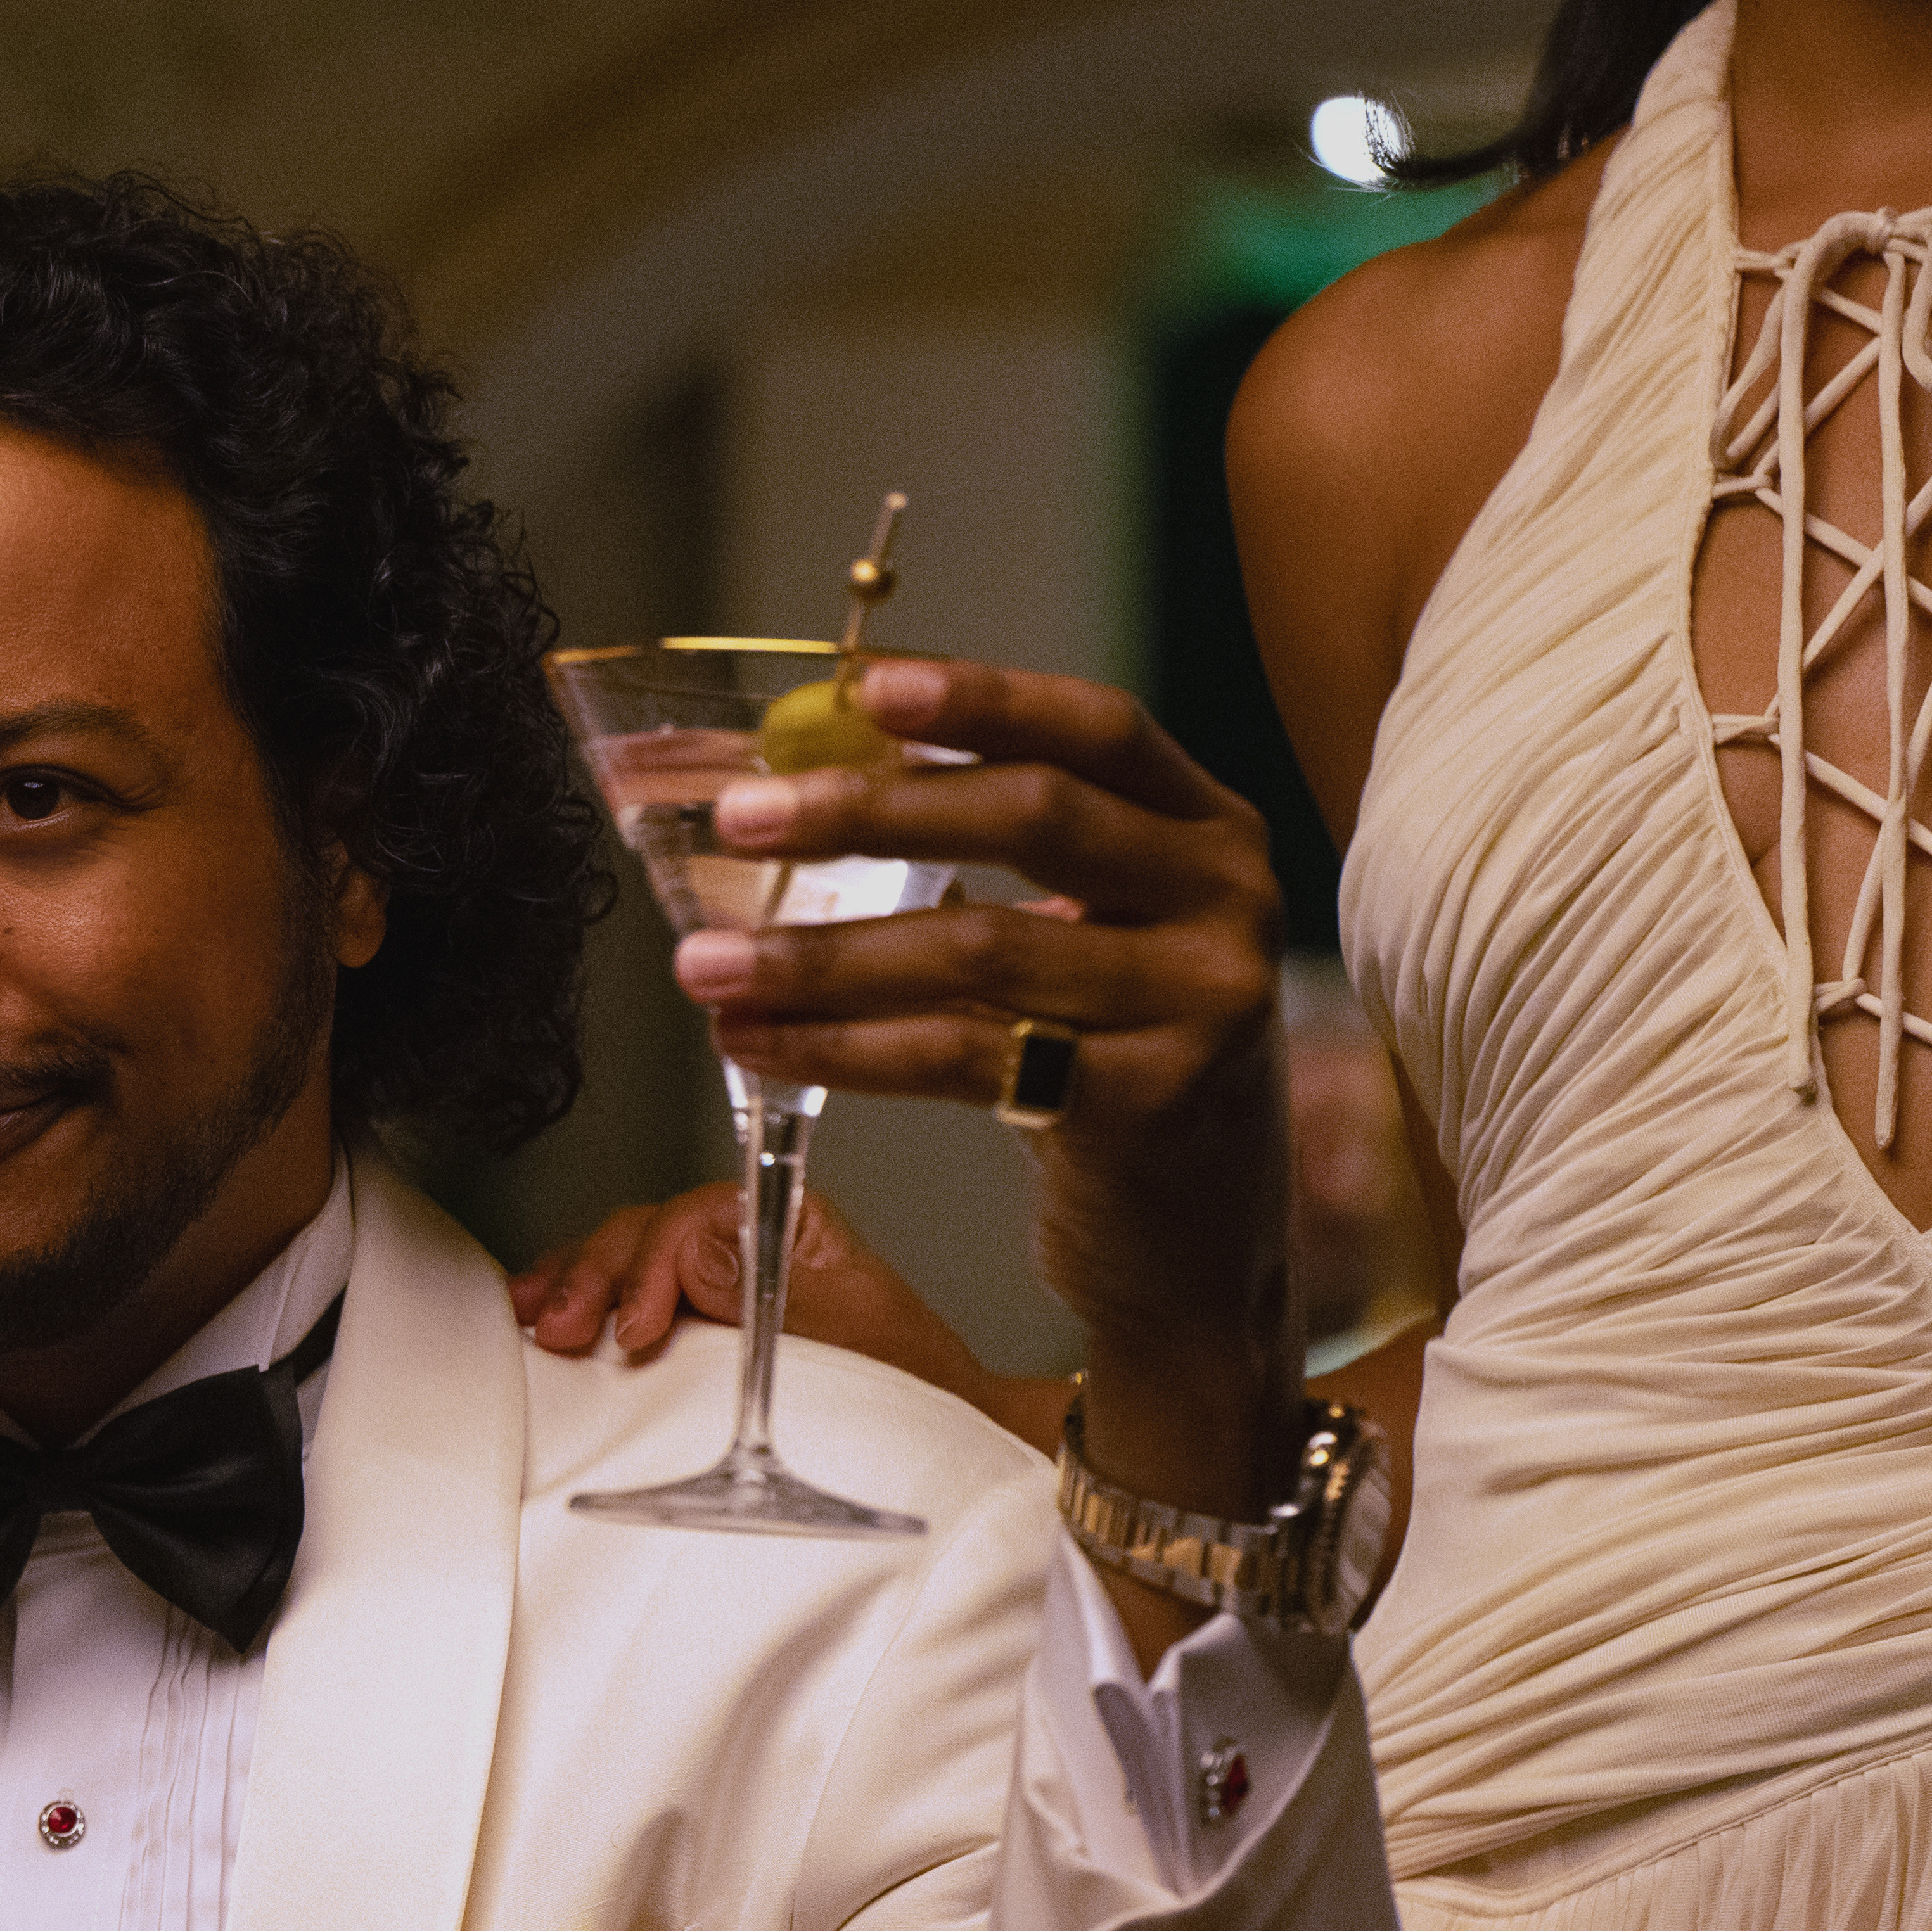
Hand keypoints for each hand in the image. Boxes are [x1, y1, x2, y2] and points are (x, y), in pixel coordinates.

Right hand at [509, 1186, 1037, 1433]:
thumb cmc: (915, 1395)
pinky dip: (582, 1304)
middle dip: (599, 1273)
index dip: (657, 1263)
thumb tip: (691, 1255)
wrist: (944, 1445)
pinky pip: (624, 1298)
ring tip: (539, 1319)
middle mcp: (746, 1245)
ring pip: (624, 1257)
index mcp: (791, 1227)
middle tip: (569, 1329)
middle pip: (649, 1230)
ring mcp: (713, 1286)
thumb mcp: (855, 1340)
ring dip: (575, 1283)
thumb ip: (771, 1298)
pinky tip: (545, 1317)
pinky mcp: (691, 1329)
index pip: (701, 1216)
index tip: (637, 1326)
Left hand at [664, 655, 1293, 1523]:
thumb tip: (798, 797)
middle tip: (740, 819)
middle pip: (1032, 817)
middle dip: (867, 813)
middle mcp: (1223, 899)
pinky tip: (759, 1045)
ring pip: (980, 949)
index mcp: (1206, 830)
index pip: (1095, 728)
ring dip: (822, 955)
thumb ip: (993, 866)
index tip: (861, 686)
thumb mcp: (1086, 942)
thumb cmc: (1114, 1068)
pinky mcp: (1152, 1103)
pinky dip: (844, 1048)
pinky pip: (966, 1057)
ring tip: (707, 965)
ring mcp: (1201, 1001)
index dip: (980, 696)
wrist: (1202, 1244)